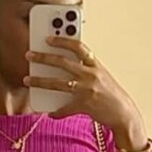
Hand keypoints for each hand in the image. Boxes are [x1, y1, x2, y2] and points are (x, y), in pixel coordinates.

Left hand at [24, 36, 148, 149]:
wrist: (124, 114)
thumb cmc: (111, 95)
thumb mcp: (101, 77)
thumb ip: (86, 70)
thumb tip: (65, 67)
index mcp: (95, 65)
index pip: (78, 46)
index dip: (62, 40)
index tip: (48, 38)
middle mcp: (91, 74)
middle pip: (63, 62)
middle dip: (43, 58)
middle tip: (29, 55)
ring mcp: (87, 89)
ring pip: (58, 83)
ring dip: (40, 81)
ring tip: (27, 80)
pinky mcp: (85, 105)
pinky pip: (65, 108)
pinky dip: (56, 111)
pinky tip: (50, 113)